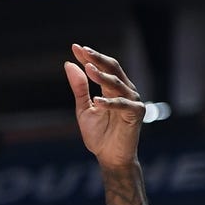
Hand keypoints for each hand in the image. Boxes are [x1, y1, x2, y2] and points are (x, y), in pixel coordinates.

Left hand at [65, 44, 145, 168]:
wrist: (109, 157)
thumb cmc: (98, 134)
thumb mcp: (84, 109)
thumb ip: (79, 88)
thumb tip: (68, 64)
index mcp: (112, 88)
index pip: (102, 67)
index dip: (89, 57)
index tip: (75, 47)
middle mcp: (125, 91)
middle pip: (112, 69)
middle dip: (97, 59)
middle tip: (83, 50)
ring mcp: (132, 101)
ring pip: (117, 84)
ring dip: (102, 76)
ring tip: (88, 68)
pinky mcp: (136, 114)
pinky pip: (122, 105)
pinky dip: (110, 102)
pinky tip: (97, 100)